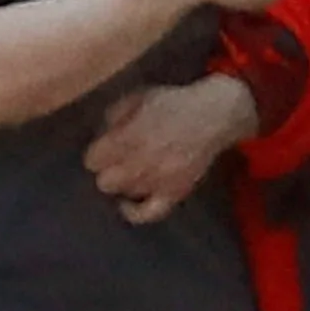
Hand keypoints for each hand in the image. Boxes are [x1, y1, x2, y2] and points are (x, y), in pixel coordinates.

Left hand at [82, 75, 261, 224]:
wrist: (217, 114)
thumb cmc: (175, 103)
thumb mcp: (140, 97)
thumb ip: (114, 114)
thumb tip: (102, 134)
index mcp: (128, 138)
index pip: (93, 160)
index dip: (98, 153)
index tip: (105, 148)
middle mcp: (140, 162)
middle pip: (105, 182)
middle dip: (109, 170)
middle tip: (118, 161)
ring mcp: (158, 180)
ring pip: (124, 193)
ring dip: (125, 182)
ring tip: (132, 171)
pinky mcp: (175, 192)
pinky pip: (149, 213)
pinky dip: (135, 211)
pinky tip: (128, 202)